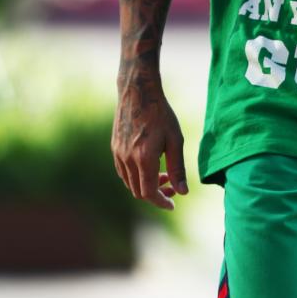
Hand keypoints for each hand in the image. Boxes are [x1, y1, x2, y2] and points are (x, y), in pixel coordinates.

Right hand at [111, 73, 187, 209]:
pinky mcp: (114, 148)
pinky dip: (136, 177)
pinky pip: (123, 172)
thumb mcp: (175, 140)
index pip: (149, 193)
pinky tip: (149, 166)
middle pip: (138, 191)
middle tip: (172, 187)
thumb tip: (182, 192)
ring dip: (146, 185)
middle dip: (157, 194)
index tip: (172, 204)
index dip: (161, 202)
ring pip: (130, 183)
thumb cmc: (161, 114)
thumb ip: (178, 168)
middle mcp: (127, 159)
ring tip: (163, 174)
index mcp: (144, 158)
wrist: (138, 92)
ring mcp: (118, 154)